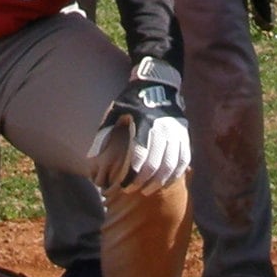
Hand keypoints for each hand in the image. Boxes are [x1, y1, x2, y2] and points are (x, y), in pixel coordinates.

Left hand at [88, 57, 190, 190]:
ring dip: (159, 182)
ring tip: (146, 190)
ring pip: (171, 165)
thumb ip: (105, 133)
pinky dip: (175, 175)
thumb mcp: (115, 111)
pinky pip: (183, 160)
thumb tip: (92, 156)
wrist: (158, 85)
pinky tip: (164, 183)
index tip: (122, 185)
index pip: (140, 154)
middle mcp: (163, 128)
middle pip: (156, 164)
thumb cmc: (132, 102)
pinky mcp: (184, 136)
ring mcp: (176, 132)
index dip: (131, 174)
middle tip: (132, 190)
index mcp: (144, 122)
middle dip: (143, 181)